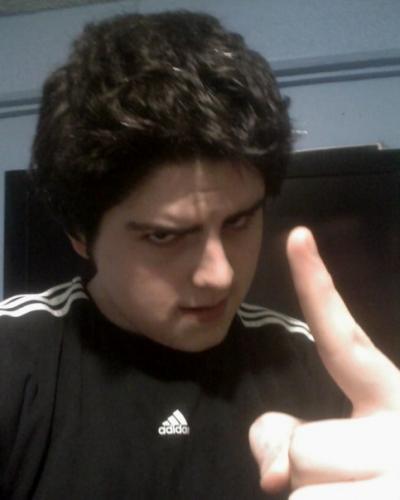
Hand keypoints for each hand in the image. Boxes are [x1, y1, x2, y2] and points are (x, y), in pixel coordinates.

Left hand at [249, 227, 399, 498]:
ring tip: (359, 498)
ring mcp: (398, 483)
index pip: (343, 339)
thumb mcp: (350, 448)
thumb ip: (296, 437)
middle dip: (308, 466)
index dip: (316, 287)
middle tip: (353, 480)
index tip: (297, 236)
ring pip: (300, 490)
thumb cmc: (387, 477)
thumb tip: (272, 476)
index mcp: (392, 400)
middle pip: (304, 446)